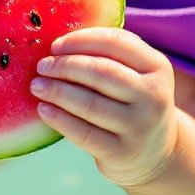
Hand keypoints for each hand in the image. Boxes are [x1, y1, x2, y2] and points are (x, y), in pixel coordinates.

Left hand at [31, 27, 178, 188]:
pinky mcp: (123, 152)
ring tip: (37, 86)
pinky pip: (84, 132)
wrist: (154, 153)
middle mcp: (154, 95)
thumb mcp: (135, 75)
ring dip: (57, 91)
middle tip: (42, 66)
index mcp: (157, 67)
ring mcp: (140, 126)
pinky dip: (59, 119)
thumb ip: (107, 54)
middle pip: (101, 71)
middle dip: (65, 66)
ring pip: (90, 103)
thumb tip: (57, 42)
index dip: (80, 40)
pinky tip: (43, 109)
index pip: (116, 42)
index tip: (54, 45)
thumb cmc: (131, 102)